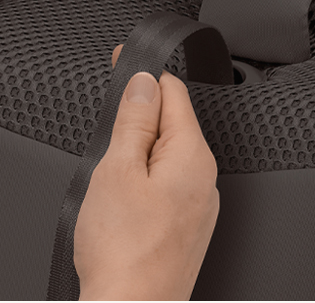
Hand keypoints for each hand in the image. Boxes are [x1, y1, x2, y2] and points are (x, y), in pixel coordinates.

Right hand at [75, 46, 219, 300]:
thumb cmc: (123, 252)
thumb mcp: (119, 170)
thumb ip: (135, 120)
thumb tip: (145, 83)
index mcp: (193, 155)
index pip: (174, 92)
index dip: (145, 75)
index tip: (123, 62)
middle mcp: (204, 177)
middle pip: (173, 122)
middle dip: (142, 112)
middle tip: (110, 114)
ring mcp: (198, 204)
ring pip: (169, 154)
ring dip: (142, 146)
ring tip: (112, 164)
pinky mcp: (187, 226)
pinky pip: (169, 183)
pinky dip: (147, 175)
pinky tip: (124, 194)